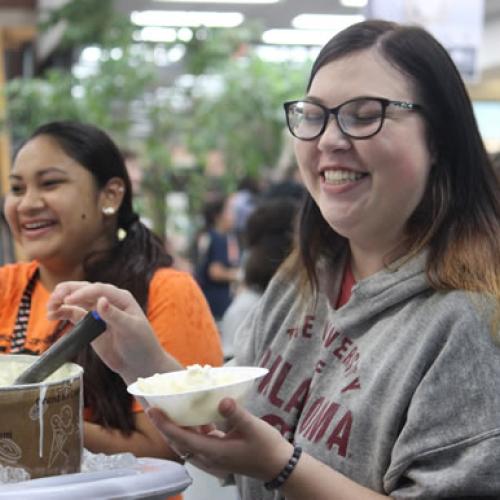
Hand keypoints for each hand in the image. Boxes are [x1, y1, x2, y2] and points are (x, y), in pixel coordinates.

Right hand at [47, 281, 179, 381]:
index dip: (83, 293)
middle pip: (85, 289)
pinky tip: (52, 315)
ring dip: (61, 300)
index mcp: (121, 298)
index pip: (100, 290)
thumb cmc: (141, 344)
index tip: (68, 300)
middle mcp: (108, 301)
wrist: (139, 363)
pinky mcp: (89, 323)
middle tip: (54, 300)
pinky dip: (62, 312)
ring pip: (76, 300)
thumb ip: (114, 316)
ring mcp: (97, 311)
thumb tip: (101, 300)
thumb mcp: (130, 329)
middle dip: (68, 291)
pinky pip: (73, 313)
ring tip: (50, 308)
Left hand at [146, 398, 292, 481]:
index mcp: (213, 452)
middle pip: (179, 442)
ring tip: (169, 409)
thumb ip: (236, 414)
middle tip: (154, 407)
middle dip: (164, 426)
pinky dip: (192, 429)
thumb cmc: (267, 447)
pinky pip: (198, 441)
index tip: (152, 411)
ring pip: (187, 443)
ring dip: (177, 427)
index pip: (182, 439)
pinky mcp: (218, 454)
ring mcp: (212, 457)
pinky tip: (195, 415)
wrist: (278, 466)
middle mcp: (208, 457)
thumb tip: (222, 400)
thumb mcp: (253, 427)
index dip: (165, 425)